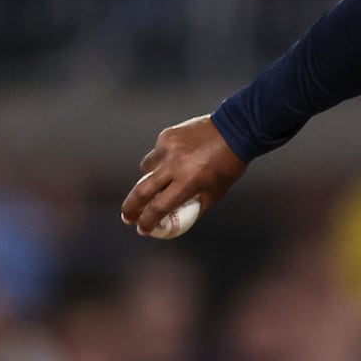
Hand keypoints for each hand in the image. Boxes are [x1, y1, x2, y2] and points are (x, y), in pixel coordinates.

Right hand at [121, 116, 245, 236]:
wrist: (233, 131)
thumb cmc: (228, 167)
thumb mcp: (215, 193)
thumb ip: (195, 207)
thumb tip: (177, 220)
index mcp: (188, 182)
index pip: (159, 207)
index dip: (147, 221)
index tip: (141, 229)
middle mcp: (174, 165)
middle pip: (142, 190)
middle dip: (131, 207)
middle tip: (127, 217)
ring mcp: (168, 148)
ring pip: (146, 170)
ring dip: (147, 180)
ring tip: (157, 183)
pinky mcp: (166, 136)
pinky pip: (156, 154)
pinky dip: (160, 160)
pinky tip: (174, 159)